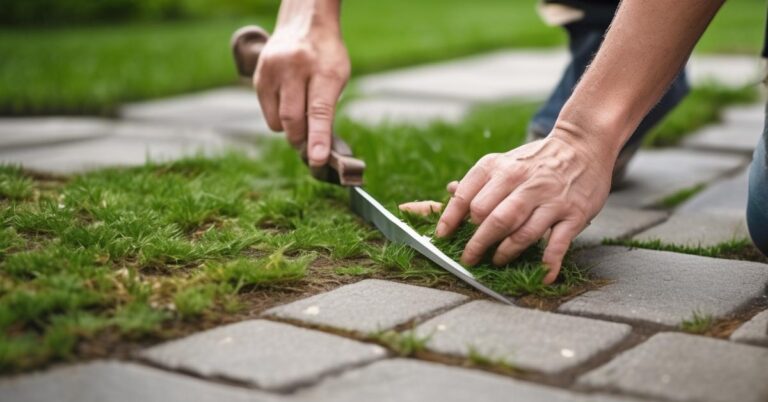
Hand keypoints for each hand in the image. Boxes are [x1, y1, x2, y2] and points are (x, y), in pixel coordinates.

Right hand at [253, 0, 348, 166]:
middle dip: (302, 140)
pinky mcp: (259, 77)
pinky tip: (289, 99)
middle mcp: (295, 68)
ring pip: (278, 121)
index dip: (318, 138)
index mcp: (324, 70)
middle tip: (310, 147)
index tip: (317, 159)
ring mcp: (273, 71)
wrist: (304, 24)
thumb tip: (317, 148)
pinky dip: (279, 117)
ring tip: (301, 110)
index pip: (319, 111)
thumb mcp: (338, 77)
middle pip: (293, 120)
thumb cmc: (326, 57)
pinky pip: (268, 114)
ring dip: (291, 128)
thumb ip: (328, 110)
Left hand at [436, 135, 614, 283]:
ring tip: (497, 260)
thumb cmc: (537, 160)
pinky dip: (549, 263)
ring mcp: (550, 199)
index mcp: (499, 168)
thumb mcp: (505, 161)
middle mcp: (523, 182)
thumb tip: (450, 192)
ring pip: (521, 233)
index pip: (467, 197)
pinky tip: (542, 276)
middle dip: (476, 243)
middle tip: (469, 258)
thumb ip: (479, 181)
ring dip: (505, 253)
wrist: (583, 144)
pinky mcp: (573, 214)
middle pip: (491, 218)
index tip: (442, 237)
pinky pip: (558, 243)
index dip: (450, 220)